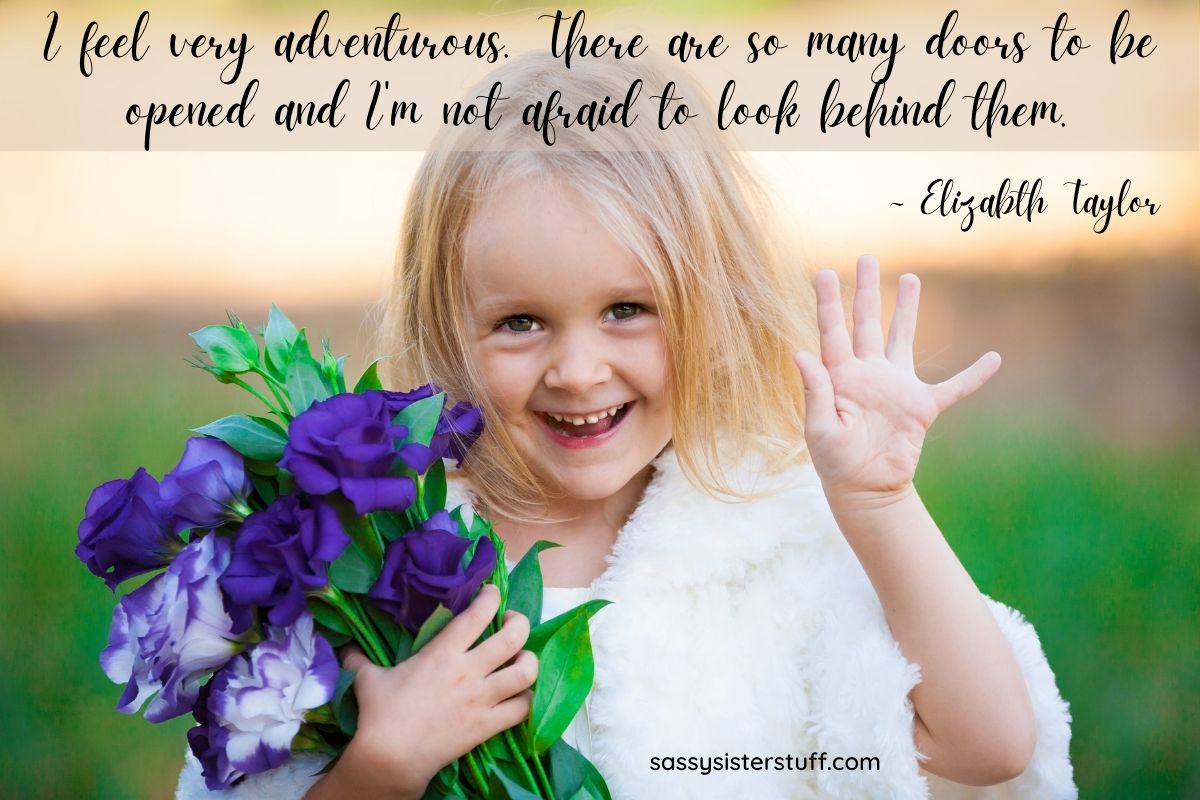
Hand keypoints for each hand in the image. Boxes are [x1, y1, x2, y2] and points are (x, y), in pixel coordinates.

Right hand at [308, 585, 537, 797]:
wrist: (391, 758)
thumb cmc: (380, 714)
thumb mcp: (368, 680)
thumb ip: (360, 661)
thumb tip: (344, 650)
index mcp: (443, 652)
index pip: (478, 614)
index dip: (491, 597)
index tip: (492, 594)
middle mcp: (469, 670)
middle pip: (514, 636)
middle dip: (519, 622)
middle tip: (512, 622)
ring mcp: (482, 699)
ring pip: (526, 671)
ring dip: (529, 660)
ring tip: (522, 658)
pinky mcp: (488, 725)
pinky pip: (522, 708)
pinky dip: (526, 698)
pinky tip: (520, 694)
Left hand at [792, 255, 999, 503]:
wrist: (865, 490)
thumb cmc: (835, 462)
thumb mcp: (819, 429)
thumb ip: (814, 391)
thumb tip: (800, 353)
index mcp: (840, 377)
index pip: (833, 331)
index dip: (828, 302)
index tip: (824, 272)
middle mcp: (867, 374)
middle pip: (866, 323)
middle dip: (866, 291)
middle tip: (868, 258)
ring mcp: (895, 387)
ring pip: (902, 338)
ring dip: (907, 310)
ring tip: (910, 279)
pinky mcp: (921, 407)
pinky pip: (954, 388)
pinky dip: (974, 375)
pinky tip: (994, 358)